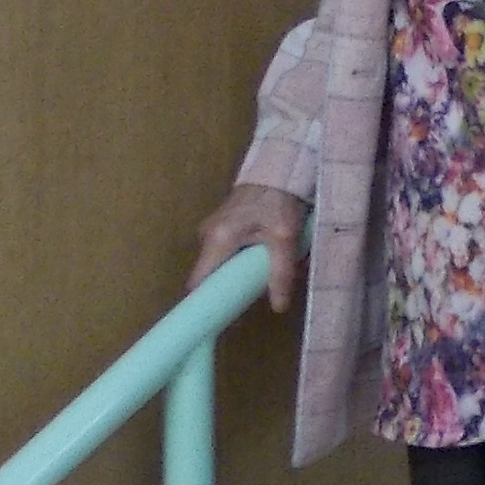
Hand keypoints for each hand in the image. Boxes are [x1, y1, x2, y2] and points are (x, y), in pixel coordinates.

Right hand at [192, 182, 304, 311]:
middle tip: (254, 296)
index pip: (198, 283)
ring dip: (239, 273)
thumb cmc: (279, 200)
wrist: (280, 167)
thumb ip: (281, 273)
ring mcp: (212, 229)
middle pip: (211, 276)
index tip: (219, 316)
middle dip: (231, 288)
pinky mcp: (222, 226)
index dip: (205, 302)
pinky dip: (241, 260)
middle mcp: (207, 236)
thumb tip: (278, 307)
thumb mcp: (285, 238)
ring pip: (220, 265)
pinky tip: (262, 258)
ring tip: (265, 273)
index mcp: (217, 240)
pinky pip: (226, 253)